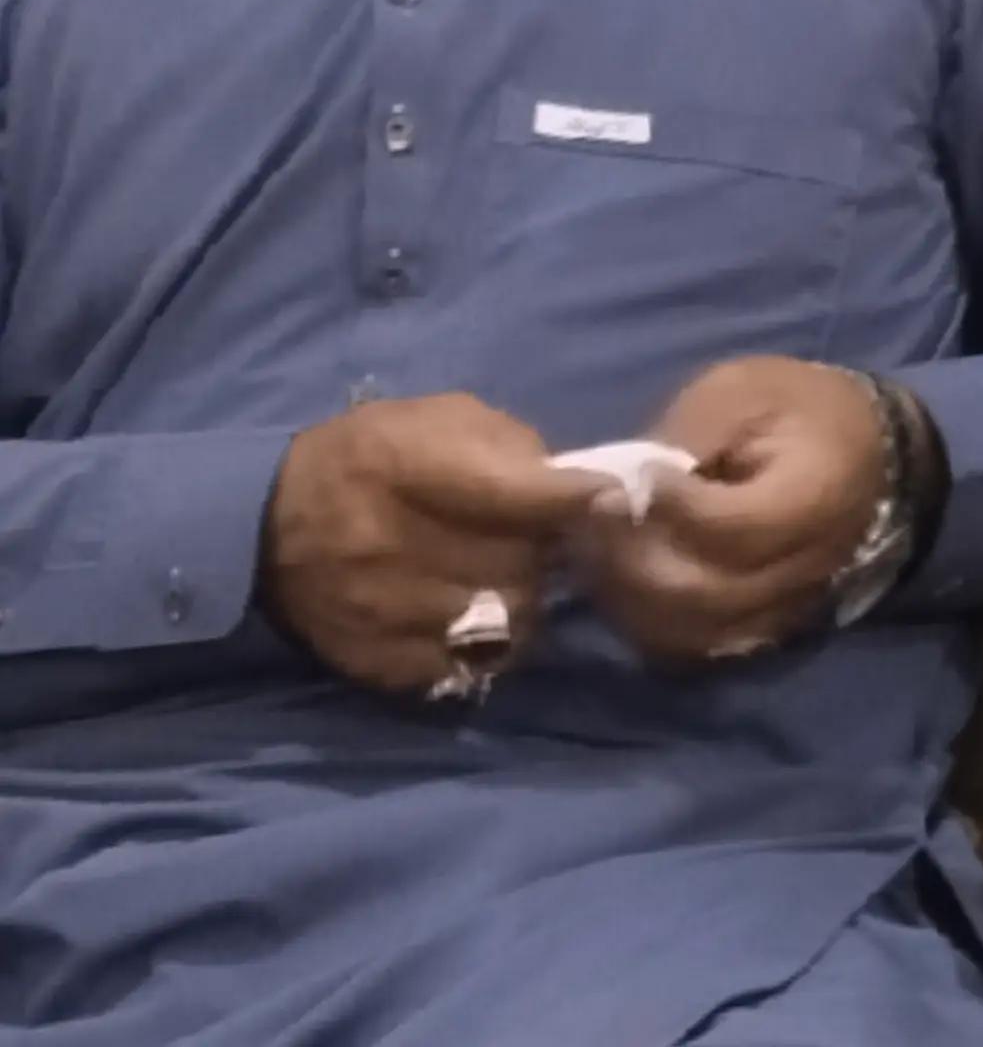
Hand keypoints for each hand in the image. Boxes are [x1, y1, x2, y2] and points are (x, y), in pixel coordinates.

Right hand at [260, 392, 602, 696]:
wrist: (272, 524)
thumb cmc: (367, 456)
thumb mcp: (429, 419)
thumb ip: (504, 445)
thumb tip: (575, 485)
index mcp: (399, 465)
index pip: (507, 492)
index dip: (567, 498)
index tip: (607, 496)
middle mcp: (387, 542)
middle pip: (517, 565)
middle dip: (544, 551)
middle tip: (540, 539)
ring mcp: (381, 612)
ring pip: (504, 621)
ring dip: (524, 598)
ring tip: (509, 575)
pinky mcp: (379, 663)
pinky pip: (471, 665)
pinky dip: (489, 643)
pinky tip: (479, 614)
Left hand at [578, 357, 888, 664]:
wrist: (866, 450)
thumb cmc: (798, 407)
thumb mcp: (744, 390)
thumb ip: (690, 434)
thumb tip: (628, 481)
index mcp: (811, 499)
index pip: (731, 529)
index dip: (668, 509)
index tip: (629, 478)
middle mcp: (804, 569)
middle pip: (704, 593)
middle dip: (633, 558)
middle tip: (597, 516)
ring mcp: (786, 607)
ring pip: (694, 630)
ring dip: (633, 597)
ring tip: (602, 547)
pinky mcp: (766, 624)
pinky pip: (700, 645)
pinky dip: (652, 622)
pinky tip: (625, 579)